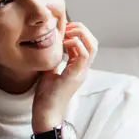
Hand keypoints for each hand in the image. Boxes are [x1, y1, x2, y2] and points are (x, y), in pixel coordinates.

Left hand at [33, 8, 97, 131]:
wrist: (46, 112)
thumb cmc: (46, 95)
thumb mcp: (49, 70)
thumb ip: (54, 58)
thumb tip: (48, 44)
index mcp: (78, 67)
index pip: (86, 43)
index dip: (77, 32)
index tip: (63, 27)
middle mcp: (83, 68)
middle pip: (93, 42)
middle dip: (81, 29)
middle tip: (66, 26)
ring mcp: (81, 72)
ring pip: (92, 46)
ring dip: (80, 34)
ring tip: (66, 32)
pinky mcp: (75, 75)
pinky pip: (83, 54)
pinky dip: (75, 44)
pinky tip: (63, 43)